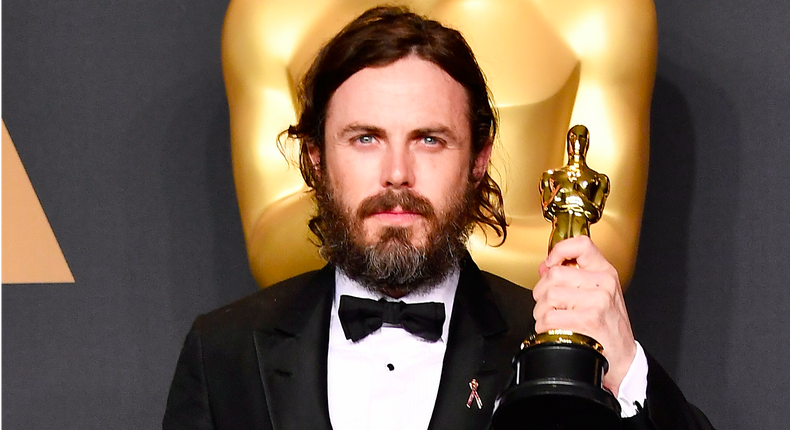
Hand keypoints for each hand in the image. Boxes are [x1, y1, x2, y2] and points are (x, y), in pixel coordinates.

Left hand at [532, 236, 635, 394]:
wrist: (623, 358)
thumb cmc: (608, 327)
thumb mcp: (598, 294)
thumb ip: (573, 277)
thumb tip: (545, 267)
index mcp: (605, 273)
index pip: (581, 245)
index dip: (559, 250)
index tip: (550, 263)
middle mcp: (603, 284)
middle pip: (554, 274)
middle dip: (542, 292)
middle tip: (549, 304)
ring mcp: (597, 301)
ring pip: (549, 295)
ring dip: (542, 312)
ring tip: (553, 319)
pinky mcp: (588, 320)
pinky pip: (550, 317)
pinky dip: (544, 327)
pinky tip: (555, 330)